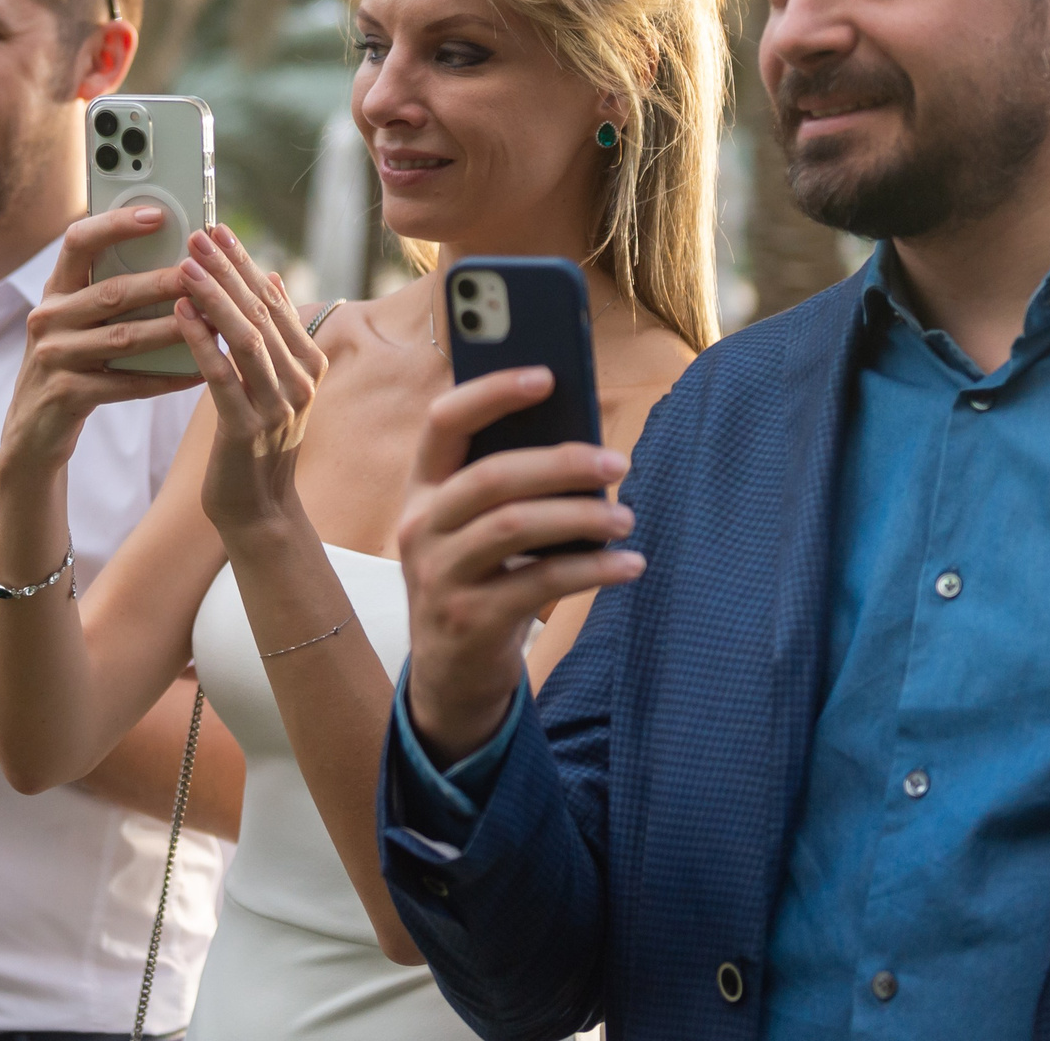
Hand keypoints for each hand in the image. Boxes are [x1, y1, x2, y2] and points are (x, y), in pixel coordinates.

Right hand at [0, 205, 202, 481]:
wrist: (31, 430)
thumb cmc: (70, 364)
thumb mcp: (76, 322)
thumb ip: (108, 292)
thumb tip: (177, 260)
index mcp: (55, 290)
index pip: (79, 241)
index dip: (116, 224)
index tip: (158, 213)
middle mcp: (48, 317)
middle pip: (112, 292)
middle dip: (162, 281)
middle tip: (204, 272)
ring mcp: (54, 357)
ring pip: (123, 338)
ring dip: (172, 329)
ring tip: (213, 322)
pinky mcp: (66, 394)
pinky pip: (126, 384)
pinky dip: (165, 378)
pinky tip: (199, 372)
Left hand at [176, 225, 326, 538]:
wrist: (258, 512)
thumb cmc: (257, 443)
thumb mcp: (274, 384)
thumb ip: (273, 335)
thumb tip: (268, 277)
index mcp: (309, 364)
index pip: (275, 300)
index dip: (246, 262)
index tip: (219, 228)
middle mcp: (300, 382)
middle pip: (262, 311)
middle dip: (229, 268)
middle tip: (198, 232)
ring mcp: (277, 406)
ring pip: (245, 337)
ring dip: (215, 296)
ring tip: (186, 264)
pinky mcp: (247, 428)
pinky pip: (221, 375)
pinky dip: (201, 341)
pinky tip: (180, 313)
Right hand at [396, 368, 639, 764]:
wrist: (450, 673)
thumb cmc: (479, 578)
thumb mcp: (474, 529)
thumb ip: (508, 485)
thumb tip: (583, 444)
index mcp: (422, 489)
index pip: (443, 423)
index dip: (491, 393)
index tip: (546, 375)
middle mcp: (420, 527)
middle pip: (490, 477)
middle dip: (560, 463)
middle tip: (616, 463)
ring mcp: (439, 575)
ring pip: (514, 527)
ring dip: (581, 517)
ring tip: (626, 518)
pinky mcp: (469, 619)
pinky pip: (540, 583)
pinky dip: (592, 569)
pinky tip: (629, 565)